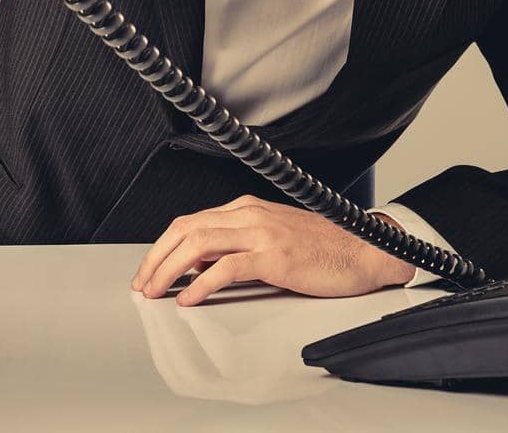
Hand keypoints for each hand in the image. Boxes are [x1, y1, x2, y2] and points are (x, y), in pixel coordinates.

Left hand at [129, 195, 416, 306]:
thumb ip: (236, 247)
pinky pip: (228, 267)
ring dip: (170, 269)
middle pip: (186, 230)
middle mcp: (250, 215)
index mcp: (246, 209)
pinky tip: (190, 298)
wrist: (365, 249)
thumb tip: (200, 267)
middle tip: (142, 284)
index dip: (162, 247)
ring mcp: (262, 233)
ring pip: (199, 244)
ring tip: (156, 291)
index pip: (190, 222)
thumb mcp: (272, 239)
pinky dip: (202, 283)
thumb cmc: (323, 248)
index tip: (148, 270)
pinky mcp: (275, 256)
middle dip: (156, 258)